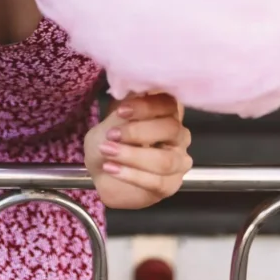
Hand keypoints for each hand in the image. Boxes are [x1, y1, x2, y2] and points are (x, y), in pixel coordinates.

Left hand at [84, 93, 191, 209]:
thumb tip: (134, 94)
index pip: (168, 103)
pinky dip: (131, 175)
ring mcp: (178, 161)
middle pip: (170, 129)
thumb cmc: (110, 140)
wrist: (100, 171)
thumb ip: (126, 110)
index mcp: (166, 112)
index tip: (121, 111)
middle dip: (138, 132)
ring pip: (165, 160)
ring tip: (108, 152)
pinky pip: (157, 182)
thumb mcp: (112, 121)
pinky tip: (112, 168)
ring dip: (132, 155)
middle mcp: (178, 135)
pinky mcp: (171, 185)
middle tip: (111, 135)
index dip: (146, 106)